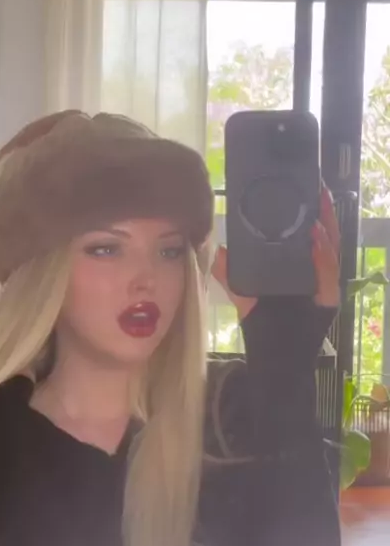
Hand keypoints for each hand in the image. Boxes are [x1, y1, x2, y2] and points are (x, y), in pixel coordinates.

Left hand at [211, 184, 340, 320]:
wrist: (275, 356)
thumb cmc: (264, 324)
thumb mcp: (244, 294)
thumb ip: (230, 272)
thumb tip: (213, 249)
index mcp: (297, 267)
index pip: (307, 234)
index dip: (308, 212)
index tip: (305, 189)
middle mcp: (313, 273)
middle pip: (324, 238)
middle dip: (324, 213)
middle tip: (318, 190)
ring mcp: (323, 286)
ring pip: (331, 253)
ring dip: (325, 232)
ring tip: (317, 213)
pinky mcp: (329, 300)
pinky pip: (329, 276)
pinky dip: (323, 258)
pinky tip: (316, 242)